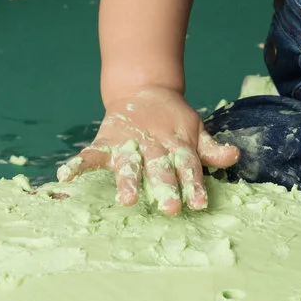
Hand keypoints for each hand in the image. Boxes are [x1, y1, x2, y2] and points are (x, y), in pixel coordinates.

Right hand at [56, 86, 237, 213]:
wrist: (143, 91)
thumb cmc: (174, 121)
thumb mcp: (196, 131)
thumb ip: (211, 149)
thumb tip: (235, 156)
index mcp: (178, 146)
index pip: (188, 167)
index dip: (194, 185)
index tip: (199, 204)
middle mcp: (154, 147)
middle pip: (160, 169)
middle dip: (165, 188)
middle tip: (170, 209)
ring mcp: (129, 144)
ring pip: (130, 164)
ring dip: (128, 181)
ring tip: (126, 199)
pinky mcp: (107, 141)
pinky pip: (91, 154)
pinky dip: (78, 164)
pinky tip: (66, 175)